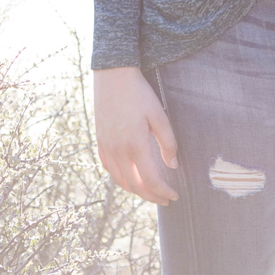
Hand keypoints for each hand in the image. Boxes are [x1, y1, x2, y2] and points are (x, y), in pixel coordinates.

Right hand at [93, 66, 179, 204]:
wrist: (113, 75)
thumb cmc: (139, 93)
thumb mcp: (159, 114)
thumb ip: (167, 142)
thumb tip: (173, 165)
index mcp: (135, 145)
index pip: (151, 180)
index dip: (164, 191)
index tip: (174, 195)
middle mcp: (118, 151)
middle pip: (135, 186)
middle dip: (152, 196)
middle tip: (165, 199)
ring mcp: (107, 147)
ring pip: (120, 181)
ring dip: (136, 191)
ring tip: (149, 192)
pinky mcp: (100, 141)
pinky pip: (109, 168)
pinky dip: (120, 179)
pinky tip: (129, 177)